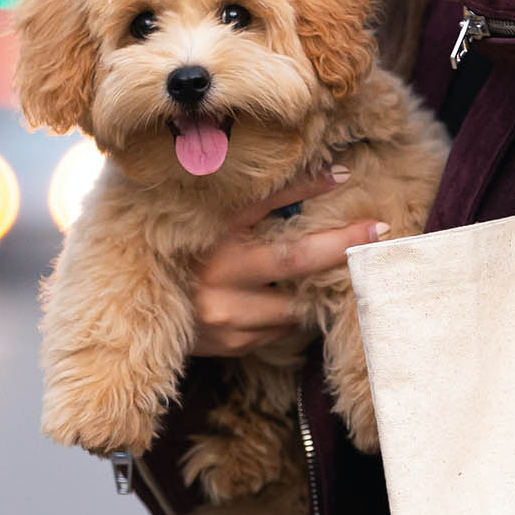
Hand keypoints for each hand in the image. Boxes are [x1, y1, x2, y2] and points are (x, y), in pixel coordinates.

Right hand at [188, 164, 386, 356]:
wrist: (134, 312)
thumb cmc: (178, 258)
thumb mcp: (198, 224)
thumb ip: (237, 207)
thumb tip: (302, 180)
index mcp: (207, 231)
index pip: (262, 201)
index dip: (304, 186)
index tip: (343, 174)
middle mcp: (214, 270)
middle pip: (294, 257)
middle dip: (341, 244)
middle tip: (380, 231)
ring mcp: (224, 310)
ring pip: (295, 301)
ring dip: (318, 290)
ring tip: (337, 276)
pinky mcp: (231, 340)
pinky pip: (282, 327)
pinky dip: (293, 314)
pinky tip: (288, 305)